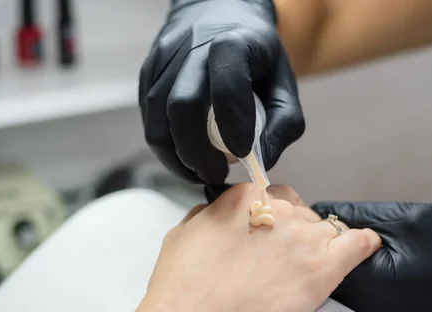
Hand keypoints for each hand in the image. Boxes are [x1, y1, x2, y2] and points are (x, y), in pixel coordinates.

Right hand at [139, 0, 304, 184]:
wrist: (218, 14)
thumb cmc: (256, 58)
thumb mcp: (284, 85)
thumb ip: (283, 125)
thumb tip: (261, 162)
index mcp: (233, 44)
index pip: (227, 84)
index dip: (233, 124)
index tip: (241, 154)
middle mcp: (191, 48)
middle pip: (181, 108)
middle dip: (196, 154)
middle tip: (215, 175)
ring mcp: (163, 61)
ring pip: (156, 121)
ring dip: (176, 159)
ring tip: (199, 172)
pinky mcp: (147, 75)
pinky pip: (148, 121)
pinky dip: (166, 148)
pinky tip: (187, 156)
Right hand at [143, 185, 379, 311]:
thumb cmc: (180, 290)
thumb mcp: (181, 237)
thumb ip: (206, 216)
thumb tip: (219, 214)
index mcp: (243, 198)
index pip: (270, 195)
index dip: (269, 217)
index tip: (266, 238)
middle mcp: (278, 210)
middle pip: (300, 211)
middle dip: (294, 231)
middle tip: (281, 260)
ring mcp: (304, 238)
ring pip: (328, 228)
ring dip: (322, 243)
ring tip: (310, 267)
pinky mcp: (325, 268)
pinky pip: (358, 243)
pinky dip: (363, 244)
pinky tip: (365, 247)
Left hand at [312, 201, 431, 311]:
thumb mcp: (407, 221)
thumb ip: (360, 216)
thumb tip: (322, 209)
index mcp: (364, 281)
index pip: (315, 253)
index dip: (311, 225)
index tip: (310, 205)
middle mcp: (360, 301)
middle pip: (317, 266)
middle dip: (316, 238)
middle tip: (323, 211)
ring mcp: (368, 305)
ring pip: (330, 273)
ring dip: (331, 249)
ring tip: (339, 223)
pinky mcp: (376, 303)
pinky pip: (348, 278)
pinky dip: (344, 260)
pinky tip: (354, 241)